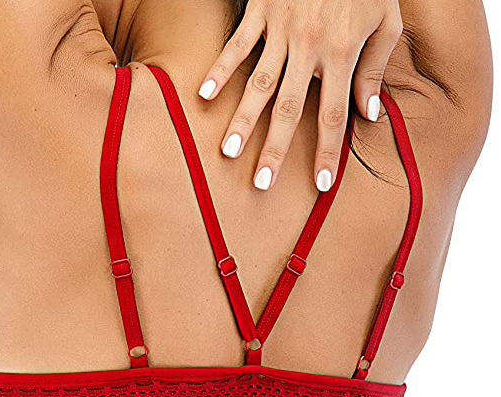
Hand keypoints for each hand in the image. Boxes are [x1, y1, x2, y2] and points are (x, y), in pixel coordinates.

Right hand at [198, 0, 402, 190]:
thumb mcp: (386, 21)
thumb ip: (375, 69)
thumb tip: (368, 114)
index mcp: (343, 52)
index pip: (334, 114)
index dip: (327, 151)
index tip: (320, 183)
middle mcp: (309, 47)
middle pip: (289, 109)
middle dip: (276, 149)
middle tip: (262, 182)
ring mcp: (281, 30)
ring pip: (259, 84)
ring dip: (243, 120)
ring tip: (229, 151)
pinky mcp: (261, 12)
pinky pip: (237, 46)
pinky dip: (221, 70)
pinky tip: (205, 95)